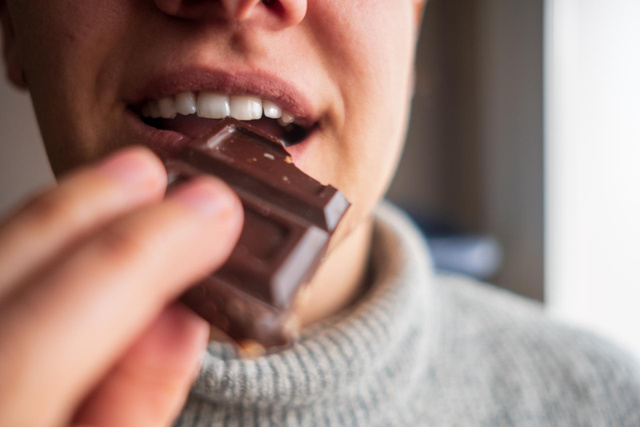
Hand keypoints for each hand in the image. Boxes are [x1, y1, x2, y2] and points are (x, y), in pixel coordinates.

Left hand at [0, 147, 242, 425]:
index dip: (160, 244)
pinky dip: (19, 249)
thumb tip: (179, 316)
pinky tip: (58, 240)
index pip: (84, 303)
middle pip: (10, 264)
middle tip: (153, 175)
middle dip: (90, 208)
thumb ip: (140, 402)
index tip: (215, 211)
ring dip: (50, 220)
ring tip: (114, 191)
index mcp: (12, 410)